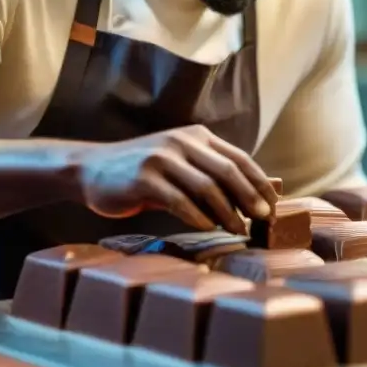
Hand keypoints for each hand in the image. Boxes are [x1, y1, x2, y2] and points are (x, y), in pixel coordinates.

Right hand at [74, 125, 278, 233]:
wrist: (92, 170)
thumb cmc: (144, 174)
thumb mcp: (181, 166)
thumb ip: (214, 176)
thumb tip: (263, 193)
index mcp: (196, 136)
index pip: (239, 157)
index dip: (260, 182)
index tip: (274, 206)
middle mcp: (182, 142)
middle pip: (227, 170)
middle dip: (250, 197)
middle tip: (264, 219)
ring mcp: (162, 158)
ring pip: (207, 186)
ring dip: (227, 212)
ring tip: (238, 230)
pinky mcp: (144, 178)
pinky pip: (180, 200)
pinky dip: (198, 217)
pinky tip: (208, 229)